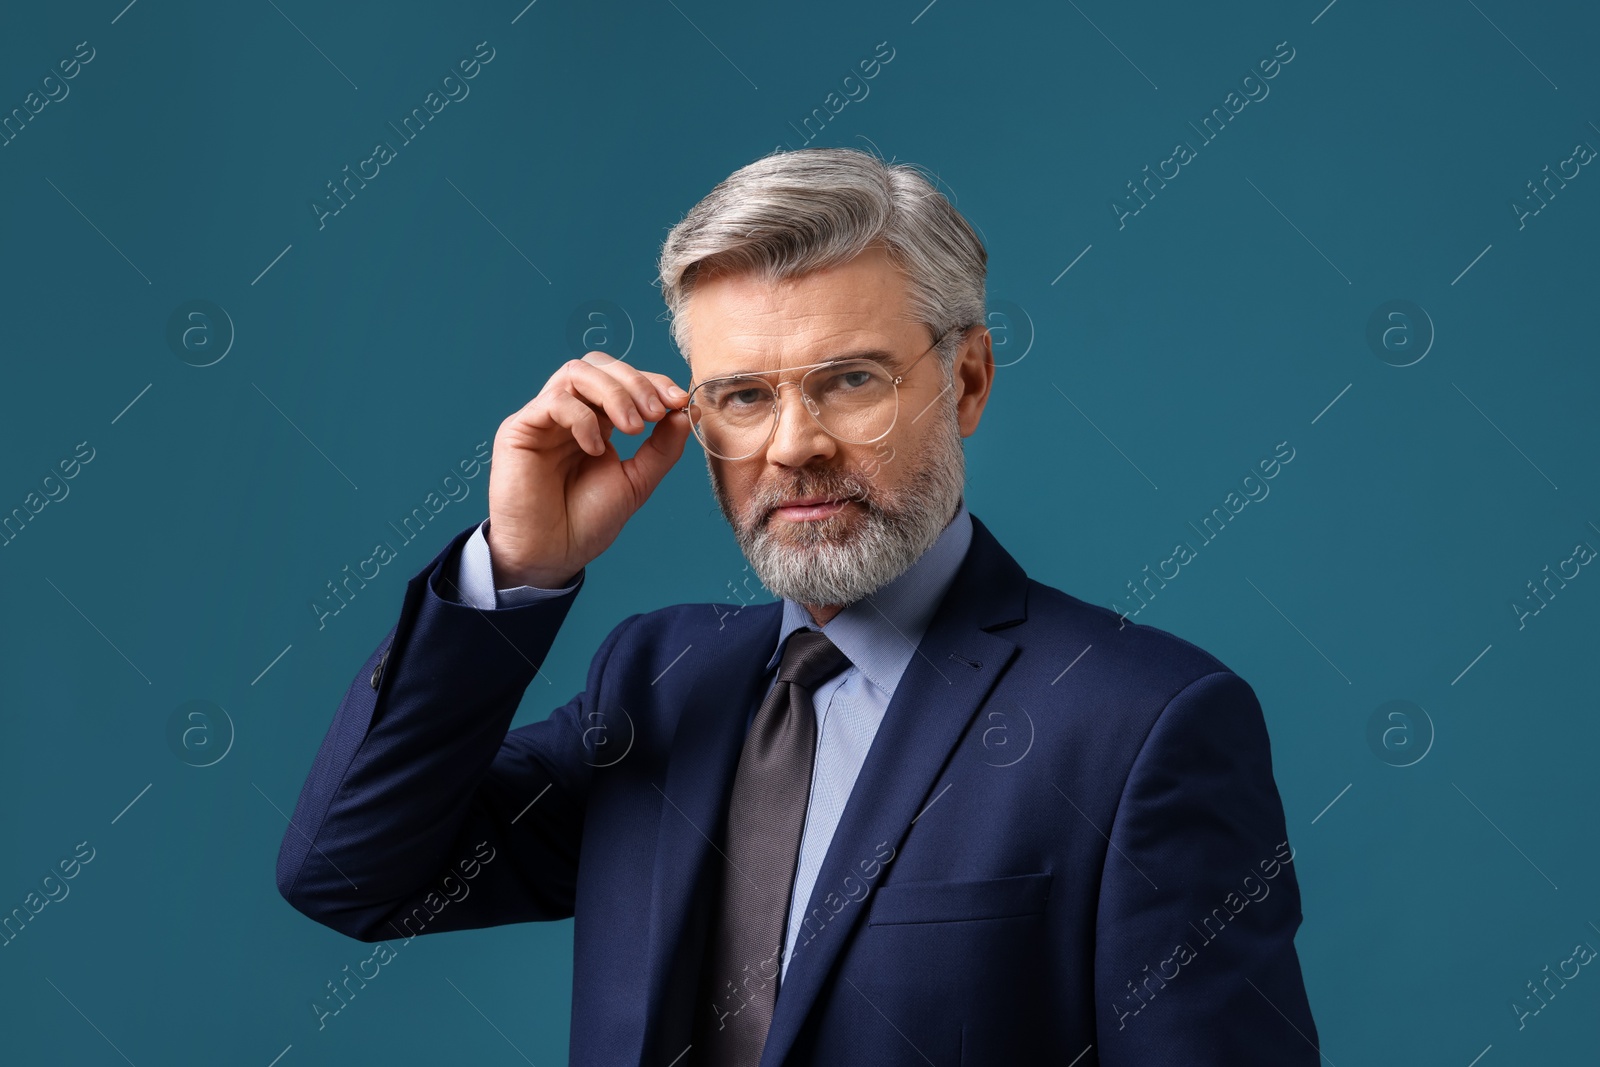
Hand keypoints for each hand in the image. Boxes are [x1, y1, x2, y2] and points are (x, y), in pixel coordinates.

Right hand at [485, 351, 692, 587]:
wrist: (551, 555)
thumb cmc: (587, 522)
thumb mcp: (637, 481)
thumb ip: (662, 447)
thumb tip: (686, 411)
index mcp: (596, 421)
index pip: (622, 379)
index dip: (653, 382)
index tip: (680, 402)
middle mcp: (569, 413)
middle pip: (600, 365)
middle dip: (636, 383)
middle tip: (656, 413)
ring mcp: (544, 418)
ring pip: (577, 372)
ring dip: (614, 393)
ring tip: (634, 428)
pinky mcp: (520, 428)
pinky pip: (554, 401)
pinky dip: (583, 418)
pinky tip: (595, 449)